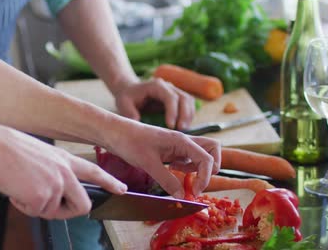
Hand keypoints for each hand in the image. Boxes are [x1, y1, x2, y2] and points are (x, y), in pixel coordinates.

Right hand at [0, 122, 126, 219]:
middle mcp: (65, 172)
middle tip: (48, 208)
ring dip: (35, 206)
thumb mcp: (39, 156)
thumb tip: (51, 196)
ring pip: (52, 212)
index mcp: (64, 159)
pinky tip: (14, 189)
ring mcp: (56, 185)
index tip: (122, 189)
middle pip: (83, 205)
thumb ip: (52, 173)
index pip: (94, 171)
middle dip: (68, 213)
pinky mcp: (43, 197)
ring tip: (20, 187)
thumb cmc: (8, 150)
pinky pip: (35, 213)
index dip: (109, 182)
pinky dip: (22, 206)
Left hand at [105, 121, 220, 197]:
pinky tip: (172, 170)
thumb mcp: (148, 164)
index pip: (207, 158)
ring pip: (201, 154)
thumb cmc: (130, 142)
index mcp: (181, 140)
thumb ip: (167, 180)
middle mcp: (183, 141)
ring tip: (180, 175)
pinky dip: (187, 167)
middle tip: (195, 181)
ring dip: (198, 168)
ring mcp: (178, 145)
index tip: (194, 192)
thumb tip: (183, 196)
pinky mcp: (171, 149)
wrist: (115, 132)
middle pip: (212, 150)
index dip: (205, 177)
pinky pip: (188, 158)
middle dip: (211, 167)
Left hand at [113, 78, 194, 129]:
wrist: (130, 91)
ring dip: (189, 116)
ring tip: (184, 131)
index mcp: (156, 86)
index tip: (171, 126)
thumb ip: (130, 113)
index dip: (173, 111)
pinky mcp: (177, 99)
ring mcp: (174, 91)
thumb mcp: (123, 104)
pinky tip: (183, 128)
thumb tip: (139, 123)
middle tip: (181, 130)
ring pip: (189, 101)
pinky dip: (188, 116)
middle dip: (185, 115)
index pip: (170, 97)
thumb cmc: (127, 97)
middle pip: (184, 98)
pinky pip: (188, 106)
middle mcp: (168, 86)